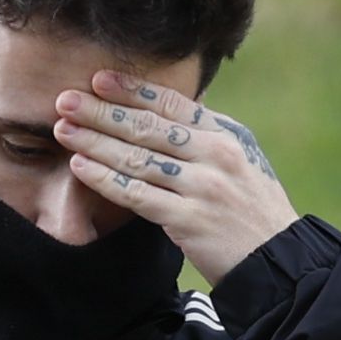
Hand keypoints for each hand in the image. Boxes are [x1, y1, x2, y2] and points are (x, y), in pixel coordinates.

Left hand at [52, 73, 299, 283]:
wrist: (276, 260)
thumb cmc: (250, 210)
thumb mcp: (239, 162)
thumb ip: (205, 139)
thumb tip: (166, 113)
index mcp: (226, 135)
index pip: (172, 104)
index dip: (132, 90)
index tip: (98, 79)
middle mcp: (215, 155)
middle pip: (148, 127)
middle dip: (102, 111)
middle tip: (65, 99)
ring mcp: (203, 187)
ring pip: (137, 158)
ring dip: (95, 141)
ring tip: (63, 129)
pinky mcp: (189, 220)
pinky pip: (137, 195)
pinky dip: (105, 179)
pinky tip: (81, 166)